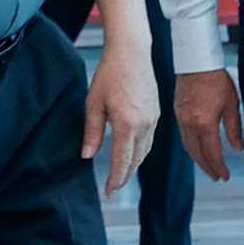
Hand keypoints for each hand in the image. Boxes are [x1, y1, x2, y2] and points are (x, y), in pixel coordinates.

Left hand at [81, 40, 158, 196]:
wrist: (132, 52)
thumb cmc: (110, 73)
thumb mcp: (94, 103)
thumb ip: (92, 131)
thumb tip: (87, 156)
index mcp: (127, 124)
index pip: (122, 161)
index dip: (115, 179)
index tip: (108, 192)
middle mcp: (144, 125)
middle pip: (136, 160)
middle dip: (124, 176)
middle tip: (113, 187)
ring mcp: (153, 119)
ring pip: (145, 152)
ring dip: (134, 165)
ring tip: (121, 174)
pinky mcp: (156, 113)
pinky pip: (149, 140)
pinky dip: (141, 151)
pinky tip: (132, 153)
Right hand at [173, 69, 243, 180]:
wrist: (195, 61)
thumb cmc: (216, 79)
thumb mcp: (231, 104)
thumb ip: (234, 129)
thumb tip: (238, 148)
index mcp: (205, 124)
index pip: (212, 153)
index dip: (219, 167)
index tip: (225, 177)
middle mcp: (189, 124)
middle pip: (197, 154)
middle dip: (207, 167)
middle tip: (216, 176)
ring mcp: (180, 118)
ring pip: (188, 146)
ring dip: (198, 159)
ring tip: (208, 166)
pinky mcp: (176, 112)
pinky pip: (183, 136)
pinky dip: (191, 146)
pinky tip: (197, 148)